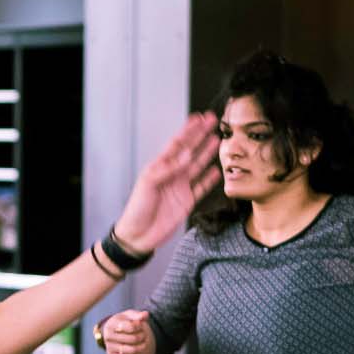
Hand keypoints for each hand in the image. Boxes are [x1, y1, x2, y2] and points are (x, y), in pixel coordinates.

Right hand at [101, 310, 155, 353]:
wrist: (115, 331)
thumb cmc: (124, 322)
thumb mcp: (130, 316)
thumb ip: (138, 315)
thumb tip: (145, 314)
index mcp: (112, 324)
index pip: (131, 327)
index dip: (139, 326)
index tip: (140, 324)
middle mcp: (108, 336)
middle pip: (133, 339)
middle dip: (142, 336)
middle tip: (143, 334)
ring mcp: (109, 347)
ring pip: (132, 350)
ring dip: (141, 347)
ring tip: (142, 342)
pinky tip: (137, 350)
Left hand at [113, 113, 222, 251]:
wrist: (138, 236)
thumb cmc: (137, 209)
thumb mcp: (148, 185)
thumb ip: (167, 169)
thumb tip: (186, 155)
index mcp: (159, 168)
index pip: (176, 144)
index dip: (187, 131)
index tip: (198, 118)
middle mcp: (171, 175)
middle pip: (189, 150)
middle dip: (200, 135)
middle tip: (212, 121)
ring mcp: (180, 187)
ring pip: (197, 166)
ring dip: (206, 152)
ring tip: (217, 139)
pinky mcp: (187, 202)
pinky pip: (201, 187)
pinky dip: (209, 179)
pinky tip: (217, 169)